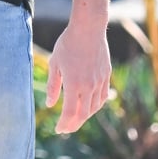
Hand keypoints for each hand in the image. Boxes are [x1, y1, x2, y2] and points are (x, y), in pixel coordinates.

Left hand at [45, 19, 110, 133]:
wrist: (88, 29)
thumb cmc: (67, 43)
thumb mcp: (55, 63)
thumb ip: (53, 85)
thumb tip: (50, 104)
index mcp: (74, 84)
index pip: (70, 113)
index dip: (64, 124)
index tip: (58, 129)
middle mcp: (88, 86)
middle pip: (83, 115)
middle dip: (73, 125)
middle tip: (66, 129)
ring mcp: (99, 82)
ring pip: (94, 108)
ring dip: (84, 116)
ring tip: (75, 118)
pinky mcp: (106, 76)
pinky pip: (101, 97)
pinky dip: (94, 106)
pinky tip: (88, 106)